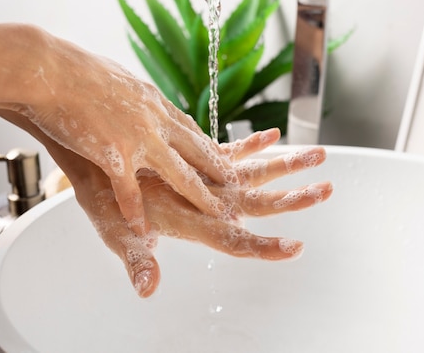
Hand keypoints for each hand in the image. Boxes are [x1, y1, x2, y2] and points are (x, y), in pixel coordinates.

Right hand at [7, 27, 241, 234]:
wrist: (51, 70)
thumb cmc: (77, 70)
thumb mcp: (119, 79)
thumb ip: (133, 97)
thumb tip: (136, 97)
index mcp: (155, 101)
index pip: (190, 129)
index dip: (209, 147)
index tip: (225, 159)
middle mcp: (155, 120)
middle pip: (197, 151)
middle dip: (221, 171)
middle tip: (238, 187)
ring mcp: (139, 138)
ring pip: (180, 173)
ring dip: (201, 195)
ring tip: (219, 212)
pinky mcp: (114, 154)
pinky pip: (130, 192)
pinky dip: (136, 213)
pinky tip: (143, 231)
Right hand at [46, 129, 331, 296]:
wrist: (96, 171)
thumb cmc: (104, 203)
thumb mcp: (117, 232)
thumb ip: (136, 258)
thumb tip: (147, 288)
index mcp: (195, 223)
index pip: (237, 242)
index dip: (265, 248)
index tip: (296, 249)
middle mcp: (209, 204)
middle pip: (261, 206)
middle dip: (295, 198)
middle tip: (326, 188)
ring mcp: (208, 183)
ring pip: (255, 175)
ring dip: (285, 164)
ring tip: (317, 153)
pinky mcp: (199, 163)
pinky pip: (233, 153)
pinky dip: (252, 144)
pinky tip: (271, 135)